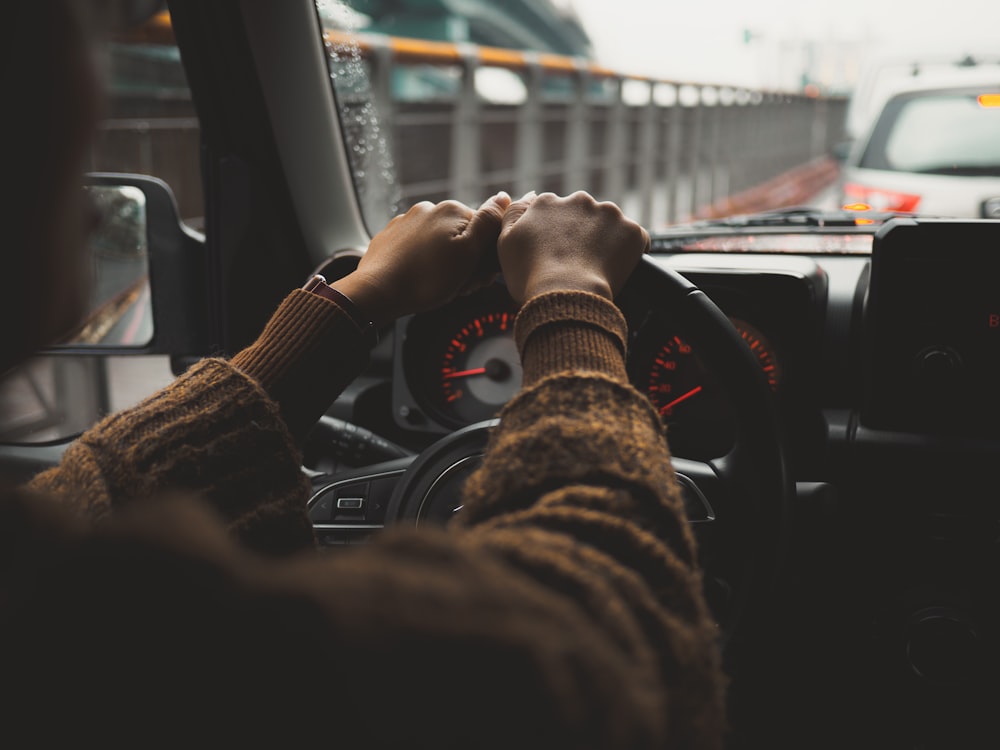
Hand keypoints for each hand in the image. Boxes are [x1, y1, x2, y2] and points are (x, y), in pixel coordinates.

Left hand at [332, 192, 510, 325]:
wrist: (377, 292)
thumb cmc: (426, 278)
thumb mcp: (468, 253)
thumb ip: (488, 223)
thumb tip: (504, 197)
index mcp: (451, 210)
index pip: (484, 232)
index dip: (485, 259)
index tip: (478, 279)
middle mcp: (428, 209)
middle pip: (461, 238)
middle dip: (465, 263)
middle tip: (458, 287)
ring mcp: (407, 222)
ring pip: (440, 245)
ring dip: (445, 266)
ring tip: (437, 287)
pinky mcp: (391, 238)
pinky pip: (417, 250)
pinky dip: (423, 264)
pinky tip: (420, 281)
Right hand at [497, 191, 649, 304]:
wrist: (566, 296)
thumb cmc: (530, 276)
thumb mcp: (505, 242)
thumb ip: (512, 213)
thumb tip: (528, 196)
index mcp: (547, 202)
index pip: (553, 213)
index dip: (555, 235)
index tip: (555, 254)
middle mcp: (579, 200)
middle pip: (583, 215)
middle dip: (582, 234)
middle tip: (576, 263)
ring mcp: (609, 214)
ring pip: (609, 225)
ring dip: (606, 240)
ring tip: (596, 268)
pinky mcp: (632, 231)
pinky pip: (635, 240)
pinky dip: (629, 252)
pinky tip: (617, 269)